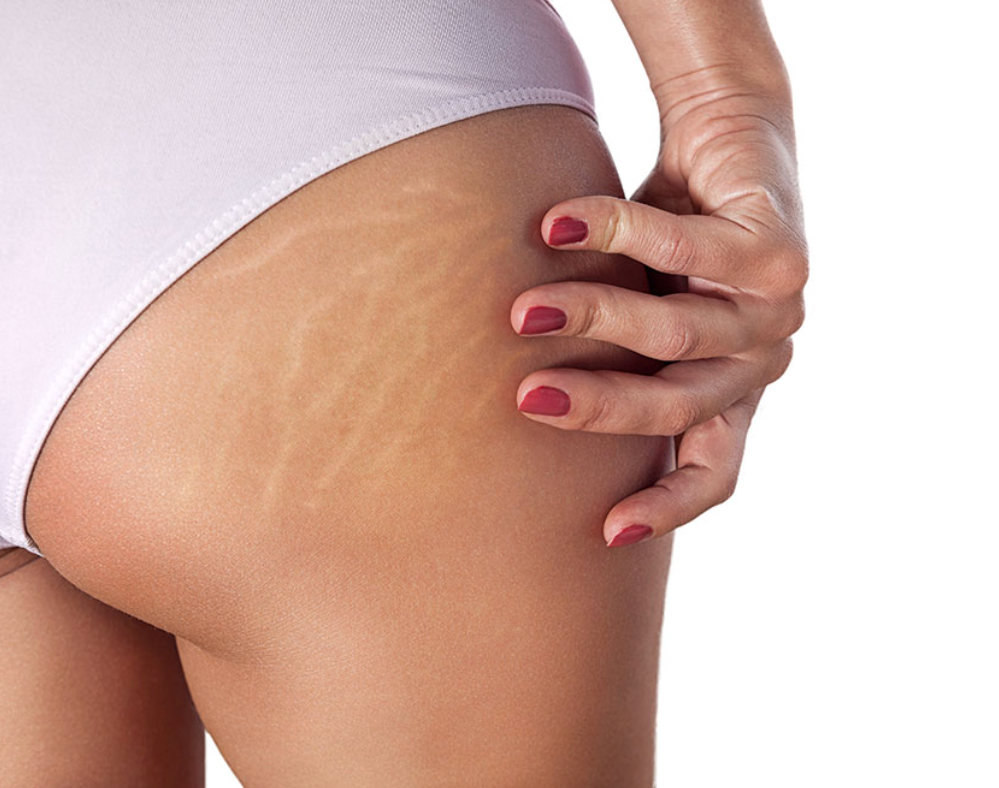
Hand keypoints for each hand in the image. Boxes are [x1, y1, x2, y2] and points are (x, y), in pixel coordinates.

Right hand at [510, 91, 807, 546]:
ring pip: (676, 331)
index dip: (668, 507)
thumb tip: (521, 400)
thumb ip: (610, 351)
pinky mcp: (777, 249)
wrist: (729, 127)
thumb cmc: (667, 226)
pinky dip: (612, 234)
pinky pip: (682, 248)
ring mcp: (778, 307)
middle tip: (528, 401)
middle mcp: (761, 358)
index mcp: (732, 386)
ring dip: (591, 318)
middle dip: (599, 408)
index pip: (714, 467)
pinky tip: (554, 226)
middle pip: (681, 404)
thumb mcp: (635, 302)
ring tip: (524, 311)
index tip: (608, 534)